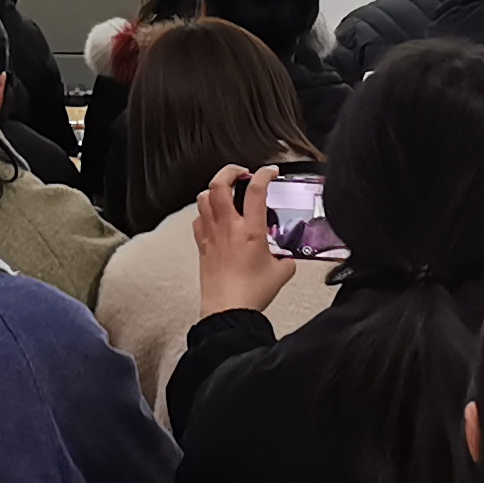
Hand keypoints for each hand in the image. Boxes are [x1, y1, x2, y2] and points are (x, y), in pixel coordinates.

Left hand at [195, 165, 296, 316]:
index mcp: (250, 231)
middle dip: (229, 171)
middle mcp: (228, 228)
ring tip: (225, 192)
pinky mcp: (202, 247)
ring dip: (214, 190)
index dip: (264, 174)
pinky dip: (204, 213)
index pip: (256, 190)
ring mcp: (212, 235)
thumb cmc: (250, 294)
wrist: (227, 311)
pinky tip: (213, 218)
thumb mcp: (280, 274)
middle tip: (241, 172)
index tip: (269, 171)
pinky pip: (197, 220)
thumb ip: (286, 261)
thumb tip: (286, 260)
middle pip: (219, 184)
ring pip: (203, 198)